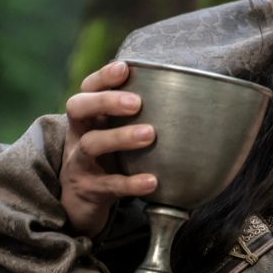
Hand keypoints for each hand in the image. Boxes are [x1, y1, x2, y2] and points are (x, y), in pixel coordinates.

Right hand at [60, 60, 157, 235]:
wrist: (81, 203)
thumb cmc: (108, 159)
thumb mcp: (115, 134)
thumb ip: (140, 117)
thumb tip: (193, 95)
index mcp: (88, 117)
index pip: (87, 88)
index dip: (103, 77)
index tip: (124, 68)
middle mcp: (79, 135)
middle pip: (79, 108)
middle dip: (106, 101)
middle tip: (137, 103)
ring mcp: (80, 162)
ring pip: (92, 145)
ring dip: (120, 137)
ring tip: (150, 135)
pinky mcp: (89, 190)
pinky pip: (108, 185)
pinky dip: (131, 183)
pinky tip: (153, 181)